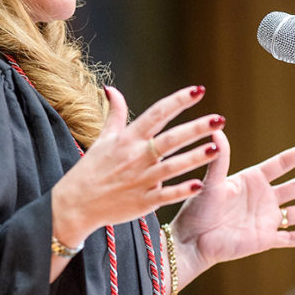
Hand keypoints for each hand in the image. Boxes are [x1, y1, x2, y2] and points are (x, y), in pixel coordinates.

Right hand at [51, 85, 223, 248]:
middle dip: (195, 128)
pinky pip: (165, 195)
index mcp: (128, 139)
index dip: (178, 101)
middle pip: (169, 139)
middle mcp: (135, 157)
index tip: (199, 90)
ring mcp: (140, 180)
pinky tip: (200, 184)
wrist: (75, 205)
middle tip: (220, 119)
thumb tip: (111, 88)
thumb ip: (114, 113)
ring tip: (217, 148)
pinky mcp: (142, 202)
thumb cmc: (91, 170)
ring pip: (171, 166)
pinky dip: (181, 190)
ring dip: (195, 158)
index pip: (156, 114)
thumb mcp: (103, 138)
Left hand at [169, 130, 294, 289]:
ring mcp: (266, 219)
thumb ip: (219, 158)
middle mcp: (263, 198)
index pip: (282, 164)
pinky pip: (290, 238)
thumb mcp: (211, 181)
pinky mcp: (264, 240)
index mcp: (253, 180)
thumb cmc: (197, 208)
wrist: (191, 239)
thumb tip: (216, 130)